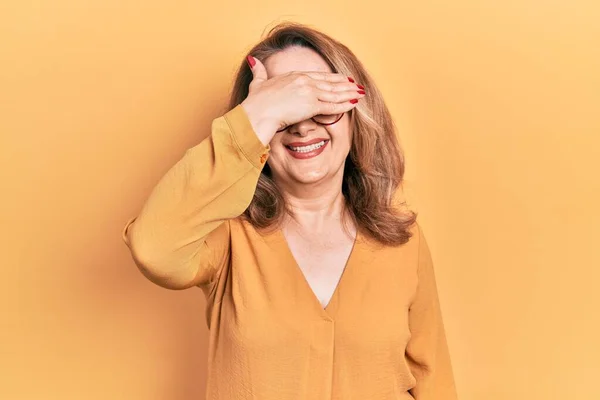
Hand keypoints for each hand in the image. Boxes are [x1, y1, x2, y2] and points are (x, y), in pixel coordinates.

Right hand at [241, 55, 363, 145]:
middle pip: (330, 82)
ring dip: (349, 93)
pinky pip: (332, 105)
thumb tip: (254, 60)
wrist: (256, 113)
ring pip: (334, 93)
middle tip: (356, 85)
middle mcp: (304, 81)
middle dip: (345, 84)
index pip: (318, 76)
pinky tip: (354, 103)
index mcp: (294, 76)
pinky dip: (345, 104)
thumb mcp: (257, 84)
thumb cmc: (254, 103)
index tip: (342, 79)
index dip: (332, 78)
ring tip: (360, 93)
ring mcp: (309, 92)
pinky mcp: (311, 105)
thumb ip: (258, 71)